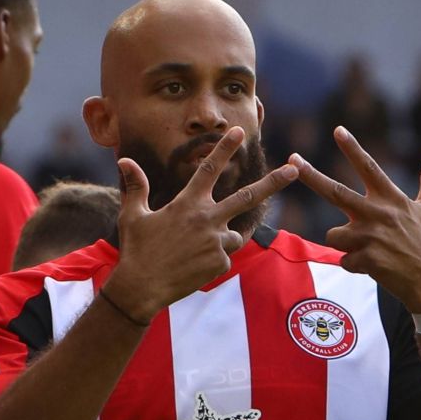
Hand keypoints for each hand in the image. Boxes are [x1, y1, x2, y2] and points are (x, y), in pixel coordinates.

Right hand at [107, 126, 298, 321]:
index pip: (209, 169)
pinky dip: (212, 259)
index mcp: (187, 203)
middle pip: (248, 196)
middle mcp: (207, 219)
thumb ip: (136, 186)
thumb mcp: (132, 215)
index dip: (224, 149)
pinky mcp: (220, 263)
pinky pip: (223, 257)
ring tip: (193, 251)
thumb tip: (124, 160)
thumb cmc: (136, 249)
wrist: (141, 288)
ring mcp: (216, 242)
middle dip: (275, 181)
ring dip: (222, 237)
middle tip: (296, 169)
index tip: (238, 131)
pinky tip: (192, 268)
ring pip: (233, 234)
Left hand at [290, 126, 420, 312]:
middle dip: (311, 175)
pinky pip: (344, 260)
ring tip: (369, 249)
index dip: (353, 148)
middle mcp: (377, 213)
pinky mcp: (366, 259)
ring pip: (334, 235)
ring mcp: (370, 237)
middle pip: (335, 191)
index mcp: (391, 198)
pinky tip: (374, 266)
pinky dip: (354, 264)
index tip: (338, 130)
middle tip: (292, 159)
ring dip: (345, 243)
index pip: (369, 168)